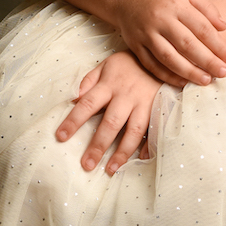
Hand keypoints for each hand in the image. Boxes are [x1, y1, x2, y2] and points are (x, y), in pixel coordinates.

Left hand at [55, 51, 162, 174]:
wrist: (164, 57)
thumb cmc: (130, 64)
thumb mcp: (107, 65)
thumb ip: (89, 81)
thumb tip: (73, 98)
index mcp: (110, 85)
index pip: (87, 104)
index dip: (74, 120)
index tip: (61, 136)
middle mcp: (126, 96)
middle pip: (111, 123)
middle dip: (98, 145)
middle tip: (87, 164)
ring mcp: (145, 104)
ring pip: (133, 131)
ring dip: (122, 152)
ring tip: (110, 169)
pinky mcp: (160, 109)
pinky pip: (154, 130)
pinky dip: (149, 146)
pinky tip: (140, 159)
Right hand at [114, 0, 225, 86]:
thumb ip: (206, 8)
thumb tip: (224, 27)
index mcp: (176, 5)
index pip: (201, 28)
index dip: (217, 44)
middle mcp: (160, 19)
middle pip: (187, 44)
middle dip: (207, 61)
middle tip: (223, 73)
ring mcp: (146, 33)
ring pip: (169, 57)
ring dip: (188, 71)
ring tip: (205, 80)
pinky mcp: (135, 45)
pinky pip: (151, 64)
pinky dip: (166, 75)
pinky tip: (182, 82)